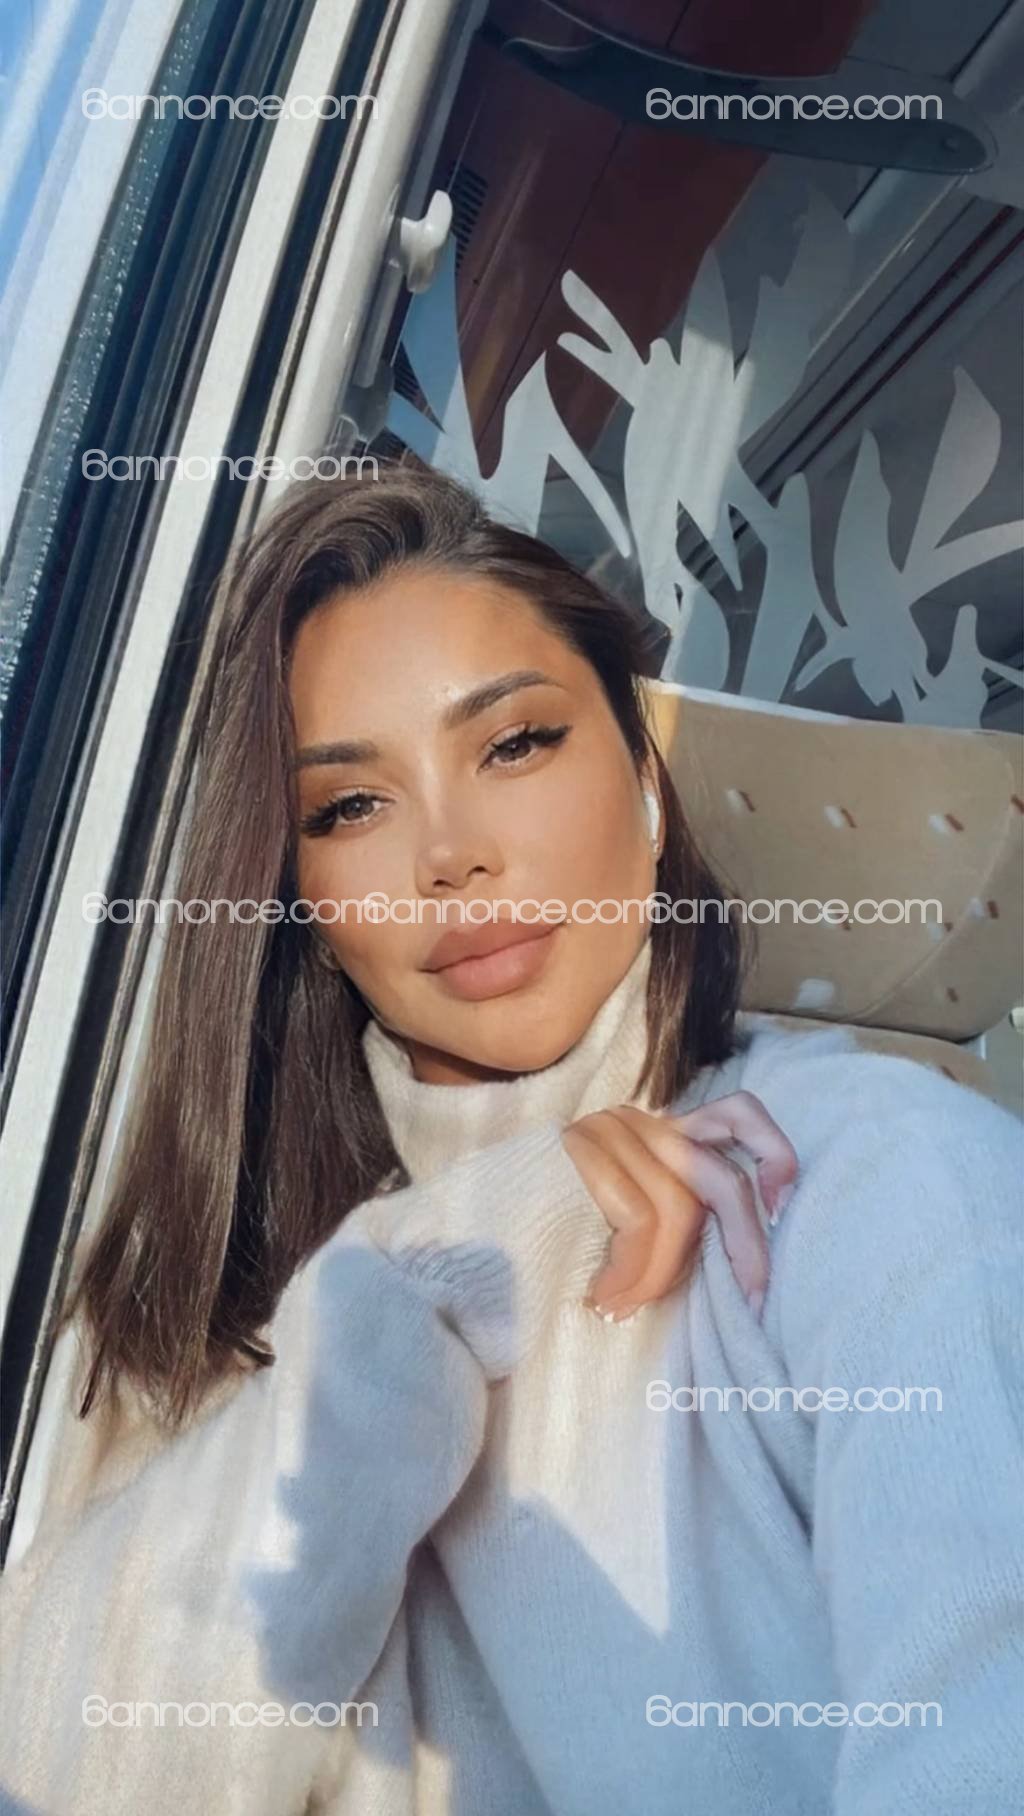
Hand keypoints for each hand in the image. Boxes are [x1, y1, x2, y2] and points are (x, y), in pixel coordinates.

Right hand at [560, 1092, 797, 1320]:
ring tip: (623, 1304)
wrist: (476, 1245)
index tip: (782, 1201)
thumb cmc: (557, 1248)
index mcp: (658, 1136)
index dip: (771, 1150)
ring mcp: (608, 1135)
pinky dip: (631, 1273)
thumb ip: (682, 1217)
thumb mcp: (635, 1231)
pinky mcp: (583, 1157)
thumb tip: (749, 1249)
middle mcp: (638, 1124)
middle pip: (718, 1175)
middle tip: (753, 1297)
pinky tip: (604, 1297)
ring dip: (659, 1276)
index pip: (735, 1114)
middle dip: (744, 1242)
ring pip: (678, 1211)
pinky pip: (640, 1223)